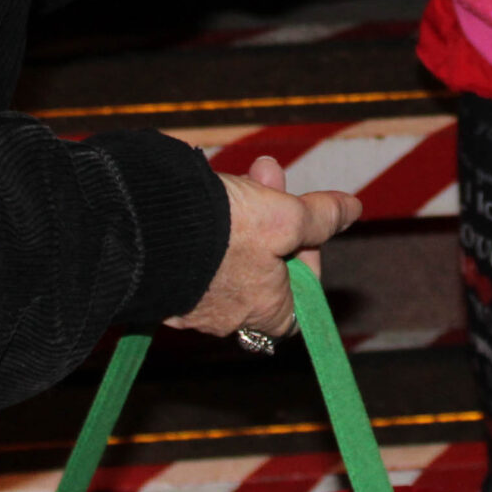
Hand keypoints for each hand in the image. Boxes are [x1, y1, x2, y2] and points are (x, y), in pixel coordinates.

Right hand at [165, 156, 362, 340]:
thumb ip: (320, 217)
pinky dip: (202, 226)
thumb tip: (352, 210)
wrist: (139, 228)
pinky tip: (200, 195)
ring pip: (227, 257)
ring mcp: (188, 303)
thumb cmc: (221, 231)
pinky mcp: (157, 282)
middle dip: (274, 217)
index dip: (307, 263)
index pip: (299, 304)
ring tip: (232, 176)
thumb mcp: (284, 216)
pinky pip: (190, 256)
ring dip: (240, 214)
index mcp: (263, 312)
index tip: (302, 226)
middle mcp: (225, 318)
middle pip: (265, 268)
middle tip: (266, 174)